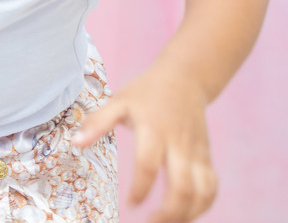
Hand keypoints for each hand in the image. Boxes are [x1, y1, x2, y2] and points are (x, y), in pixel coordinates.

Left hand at [72, 67, 216, 222]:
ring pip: (203, 191)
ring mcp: (197, 152)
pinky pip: (212, 187)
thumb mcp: (118, 100)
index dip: (140, 188)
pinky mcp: (206, 157)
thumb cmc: (146, 92)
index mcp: (154, 129)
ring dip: (188, 213)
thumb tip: (75, 143)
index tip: (130, 204)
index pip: (149, 164)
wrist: (185, 78)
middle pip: (182, 185)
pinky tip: (184, 215)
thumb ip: (97, 122)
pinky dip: (203, 206)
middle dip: (169, 211)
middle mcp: (179, 143)